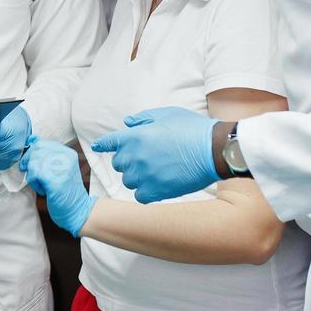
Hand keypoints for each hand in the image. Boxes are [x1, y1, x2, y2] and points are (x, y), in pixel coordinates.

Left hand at [19, 136, 94, 236]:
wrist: (78, 210)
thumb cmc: (65, 191)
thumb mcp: (58, 168)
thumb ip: (46, 154)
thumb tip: (32, 139)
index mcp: (68, 153)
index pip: (42, 143)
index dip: (32, 154)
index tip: (31, 165)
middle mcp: (66, 158)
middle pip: (36, 151)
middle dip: (29, 163)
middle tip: (34, 176)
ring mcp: (62, 169)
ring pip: (33, 163)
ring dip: (32, 176)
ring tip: (42, 185)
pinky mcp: (56, 181)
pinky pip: (34, 175)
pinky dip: (35, 184)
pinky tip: (43, 190)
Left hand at [91, 106, 219, 202]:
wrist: (213, 150)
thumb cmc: (191, 129)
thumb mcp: (166, 114)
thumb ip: (143, 118)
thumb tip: (127, 123)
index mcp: (135, 137)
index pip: (109, 142)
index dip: (102, 144)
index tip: (97, 147)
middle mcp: (134, 157)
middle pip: (119, 163)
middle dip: (128, 160)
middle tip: (145, 158)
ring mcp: (144, 175)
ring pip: (128, 180)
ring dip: (137, 176)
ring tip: (154, 171)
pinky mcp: (155, 191)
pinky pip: (140, 195)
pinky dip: (145, 191)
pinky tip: (156, 185)